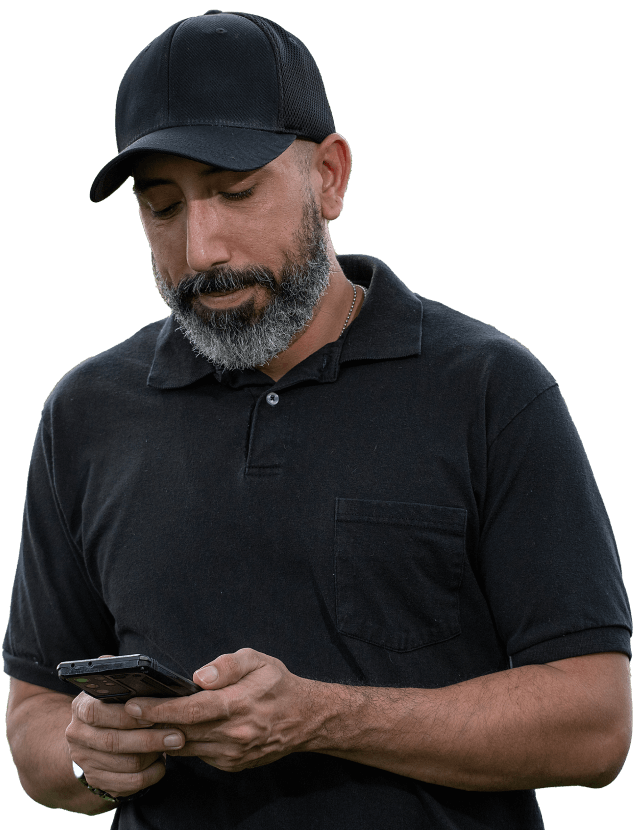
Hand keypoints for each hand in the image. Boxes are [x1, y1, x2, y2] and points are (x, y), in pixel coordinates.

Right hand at [65, 655, 185, 798]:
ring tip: (175, 744)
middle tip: (179, 735)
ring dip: (153, 756)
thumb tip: (125, 664)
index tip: (154, 714)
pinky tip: (162, 764)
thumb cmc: (112, 707)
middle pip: (114, 741)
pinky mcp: (98, 781)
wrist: (90, 741)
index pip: (96, 712)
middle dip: (150, 738)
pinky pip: (127, 784)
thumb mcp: (110, 689)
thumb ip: (117, 675)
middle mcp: (78, 735)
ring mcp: (86, 761)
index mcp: (81, 707)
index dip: (127, 715)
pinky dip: (149, 776)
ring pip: (124, 764)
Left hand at [124, 648, 313, 771]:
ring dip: (161, 736)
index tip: (134, 704)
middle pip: (182, 731)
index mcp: (238, 704)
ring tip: (138, 721)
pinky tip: (169, 731)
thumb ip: (228, 665)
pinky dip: (182, 743)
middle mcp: (233, 734)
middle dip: (150, 723)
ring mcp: (231, 754)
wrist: (304, 719)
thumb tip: (198, 677)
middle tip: (123, 713)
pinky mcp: (231, 765)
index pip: (191, 710)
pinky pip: (199, 754)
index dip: (160, 709)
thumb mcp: (258, 660)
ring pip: (186, 747)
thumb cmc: (277, 684)